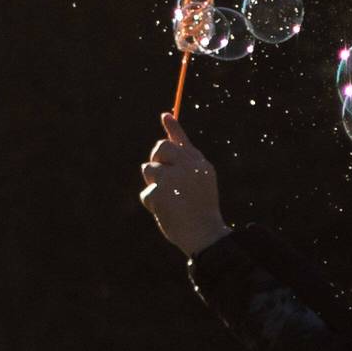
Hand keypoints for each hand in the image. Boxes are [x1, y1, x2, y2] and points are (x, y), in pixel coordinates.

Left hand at [140, 113, 231, 256]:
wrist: (205, 234)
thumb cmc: (201, 211)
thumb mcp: (200, 184)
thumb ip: (186, 165)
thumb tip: (167, 145)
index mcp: (200, 164)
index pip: (182, 141)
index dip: (173, 128)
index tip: (165, 116)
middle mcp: (188, 166)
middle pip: (160, 148)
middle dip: (156, 160)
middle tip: (162, 177)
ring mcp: (173, 177)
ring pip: (149, 169)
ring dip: (153, 184)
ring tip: (169, 200)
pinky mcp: (159, 191)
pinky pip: (146, 192)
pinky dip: (152, 204)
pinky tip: (166, 212)